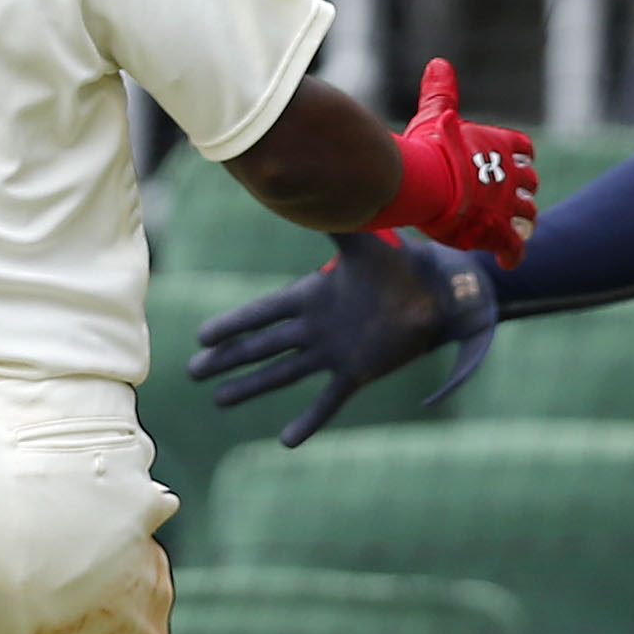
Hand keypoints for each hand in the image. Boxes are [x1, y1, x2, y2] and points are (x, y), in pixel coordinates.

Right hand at [187, 230, 498, 447]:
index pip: (263, 313)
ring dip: (252, 386)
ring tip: (220, 400)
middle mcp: (317, 327)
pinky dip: (308, 421)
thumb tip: (311, 192)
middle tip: (194, 370)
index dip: (233, 325)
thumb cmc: (404, 264)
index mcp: (313, 295)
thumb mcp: (365, 241)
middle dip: (229, 358)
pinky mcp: (357, 372)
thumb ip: (336, 223)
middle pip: (262, 345)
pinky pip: (328, 401)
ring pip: (283, 373)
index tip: (201, 335)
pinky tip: (287, 440)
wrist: (439, 294)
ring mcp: (334, 352)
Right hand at [376, 57, 536, 265]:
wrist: (426, 181)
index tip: (515, 160)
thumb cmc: (427, 147)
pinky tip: (508, 260)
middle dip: (523, 189)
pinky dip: (513, 254)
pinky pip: (514, 247)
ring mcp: (508, 205)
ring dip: (522, 220)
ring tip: (512, 227)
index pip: (524, 148)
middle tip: (511, 197)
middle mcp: (511, 174)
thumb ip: (441, 92)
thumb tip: (439, 63)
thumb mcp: (435, 114)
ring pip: (528, 215)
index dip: (520, 155)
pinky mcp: (498, 233)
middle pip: (529, 183)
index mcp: (500, 145)